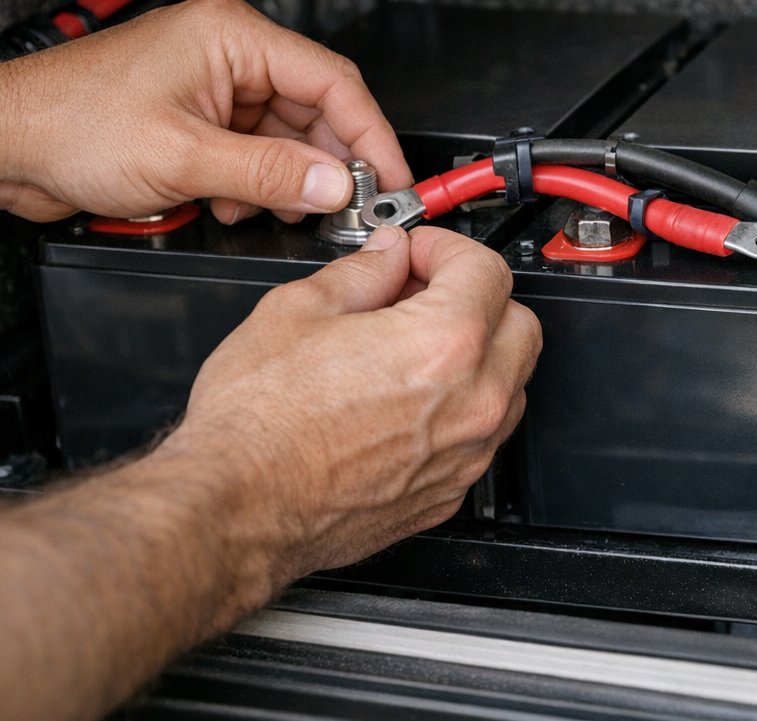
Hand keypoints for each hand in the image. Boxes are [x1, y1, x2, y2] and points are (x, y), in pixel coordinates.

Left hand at [0, 0, 407, 224]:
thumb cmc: (67, 123)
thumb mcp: (186, 157)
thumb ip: (271, 174)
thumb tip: (336, 186)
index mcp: (233, 35)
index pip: (334, 82)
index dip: (372, 136)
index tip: (393, 181)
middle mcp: (227, 52)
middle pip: (314, 112)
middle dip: (324, 166)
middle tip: (342, 210)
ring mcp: (211, 85)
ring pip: (284, 138)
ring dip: (283, 181)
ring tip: (266, 208)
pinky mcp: (195, 117)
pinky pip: (251, 152)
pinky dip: (253, 184)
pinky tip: (230, 202)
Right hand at [159, 225, 540, 578]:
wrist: (237, 509)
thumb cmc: (259, 425)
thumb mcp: (297, 310)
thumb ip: (361, 272)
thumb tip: (386, 256)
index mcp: (444, 344)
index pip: (487, 270)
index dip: (447, 248)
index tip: (418, 253)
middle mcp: (472, 402)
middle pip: (519, 324)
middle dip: (477, 297)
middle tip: (422, 291)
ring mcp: (467, 454)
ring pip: (510, 384)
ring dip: (478, 354)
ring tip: (413, 345)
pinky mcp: (450, 492)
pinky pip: (481, 435)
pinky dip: (461, 408)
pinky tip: (407, 399)